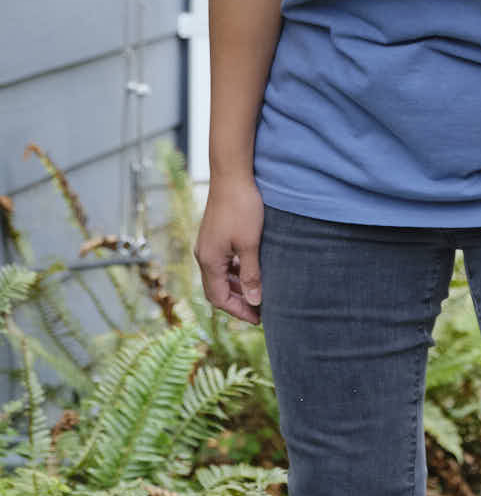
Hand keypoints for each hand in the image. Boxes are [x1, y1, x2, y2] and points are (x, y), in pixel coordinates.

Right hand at [195, 174, 265, 325]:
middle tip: (259, 311)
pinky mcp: (215, 235)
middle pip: (217, 290)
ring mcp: (208, 245)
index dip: (238, 311)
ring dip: (237, 286)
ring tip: (258, 293)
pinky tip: (252, 270)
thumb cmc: (242, 208)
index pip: (219, 298)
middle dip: (237, 302)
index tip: (258, 319)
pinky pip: (223, 261)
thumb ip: (252, 274)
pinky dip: (236, 271)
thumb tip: (255, 301)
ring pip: (221, 275)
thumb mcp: (250, 244)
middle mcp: (204, 256)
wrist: (232, 176)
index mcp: (209, 262)